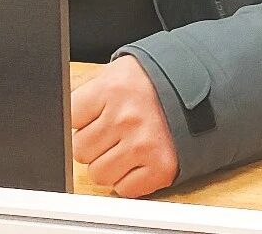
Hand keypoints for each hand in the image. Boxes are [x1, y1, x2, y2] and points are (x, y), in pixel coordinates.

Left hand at [70, 55, 178, 197]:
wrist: (202, 91)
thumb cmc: (154, 83)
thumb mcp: (118, 72)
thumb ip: (89, 91)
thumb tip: (59, 108)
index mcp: (112, 88)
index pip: (70, 116)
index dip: (80, 120)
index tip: (93, 117)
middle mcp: (127, 117)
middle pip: (80, 150)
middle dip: (93, 144)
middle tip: (111, 132)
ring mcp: (144, 145)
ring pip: (98, 174)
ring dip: (108, 164)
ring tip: (125, 146)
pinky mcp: (161, 168)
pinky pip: (124, 189)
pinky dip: (128, 179)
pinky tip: (138, 160)